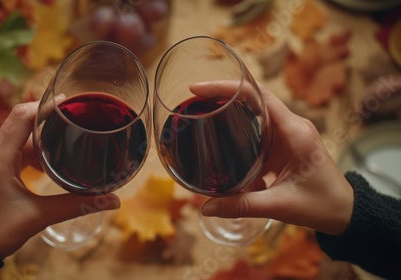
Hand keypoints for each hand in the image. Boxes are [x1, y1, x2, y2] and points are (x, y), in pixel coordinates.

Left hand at [0, 101, 119, 258]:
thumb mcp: (37, 216)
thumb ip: (75, 205)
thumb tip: (112, 200)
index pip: (22, 116)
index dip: (46, 106)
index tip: (69, 103)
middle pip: (21, 124)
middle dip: (49, 124)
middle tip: (75, 124)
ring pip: (16, 136)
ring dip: (40, 139)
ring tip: (65, 144)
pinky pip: (10, 148)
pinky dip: (29, 151)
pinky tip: (46, 162)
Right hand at [193, 81, 353, 235]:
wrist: (345, 212)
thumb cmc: (321, 205)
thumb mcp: (280, 205)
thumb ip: (242, 205)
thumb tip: (206, 208)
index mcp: (296, 132)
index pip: (259, 96)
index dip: (228, 88)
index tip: (200, 89)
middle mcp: (292, 126)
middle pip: (253, 99)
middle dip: (223, 96)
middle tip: (194, 100)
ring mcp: (289, 134)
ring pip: (255, 114)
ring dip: (230, 113)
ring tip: (202, 115)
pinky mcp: (285, 145)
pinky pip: (258, 131)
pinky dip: (239, 132)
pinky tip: (221, 140)